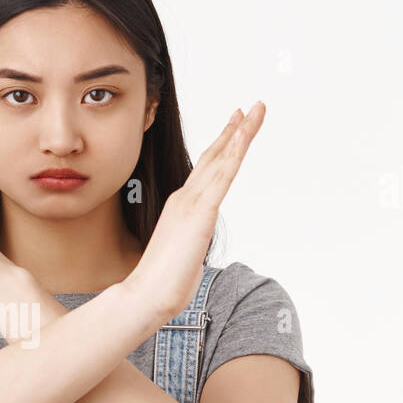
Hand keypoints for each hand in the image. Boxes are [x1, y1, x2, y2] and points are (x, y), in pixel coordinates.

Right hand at [125, 101, 266, 320]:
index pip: (207, 171)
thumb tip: (194, 247)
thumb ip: (190, 243)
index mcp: (182, 207)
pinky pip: (222, 176)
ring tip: (255, 109)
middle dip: (235, 130)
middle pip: (215, 157)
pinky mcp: (200, 213)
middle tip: (250, 107)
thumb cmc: (163, 283)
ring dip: (240, 132)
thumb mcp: (184, 255)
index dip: (222, 146)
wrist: (146, 295)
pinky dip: (234, 152)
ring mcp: (192, 203)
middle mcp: (186, 198)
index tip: (235, 127)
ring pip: (222, 160)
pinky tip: (243, 134)